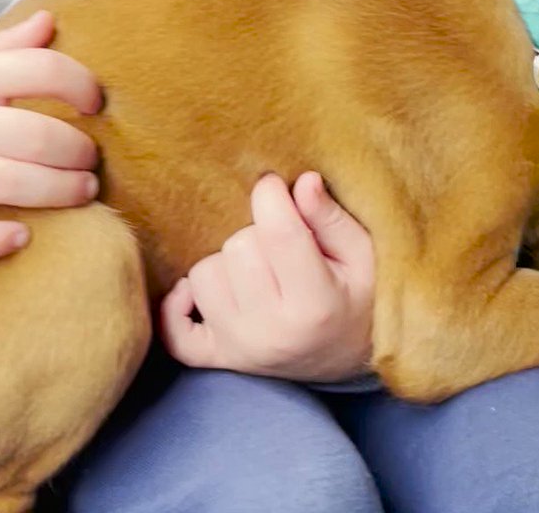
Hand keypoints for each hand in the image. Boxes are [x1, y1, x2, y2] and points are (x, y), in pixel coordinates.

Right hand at [0, 10, 102, 258]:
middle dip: (77, 150)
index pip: (38, 69)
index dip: (80, 83)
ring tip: (82, 191)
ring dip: (59, 192)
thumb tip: (51, 21)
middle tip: (90, 159)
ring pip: (9, 185)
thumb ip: (4, 45)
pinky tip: (21, 237)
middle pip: (34, 135)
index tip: (94, 102)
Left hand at [161, 172, 374, 382]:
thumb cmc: (360, 296)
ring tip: (256, 267)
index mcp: (315, 304)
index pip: (276, 232)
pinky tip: (201, 290)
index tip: (275, 185)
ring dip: (225, 262)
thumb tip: (302, 181)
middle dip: (256, 232)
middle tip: (279, 241)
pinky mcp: (217, 358)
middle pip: (237, 248)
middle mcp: (271, 332)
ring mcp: (239, 348)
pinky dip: (179, 304)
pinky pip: (174, 331)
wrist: (352, 356)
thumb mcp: (364, 254)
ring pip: (203, 275)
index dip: (271, 195)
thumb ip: (330, 217)